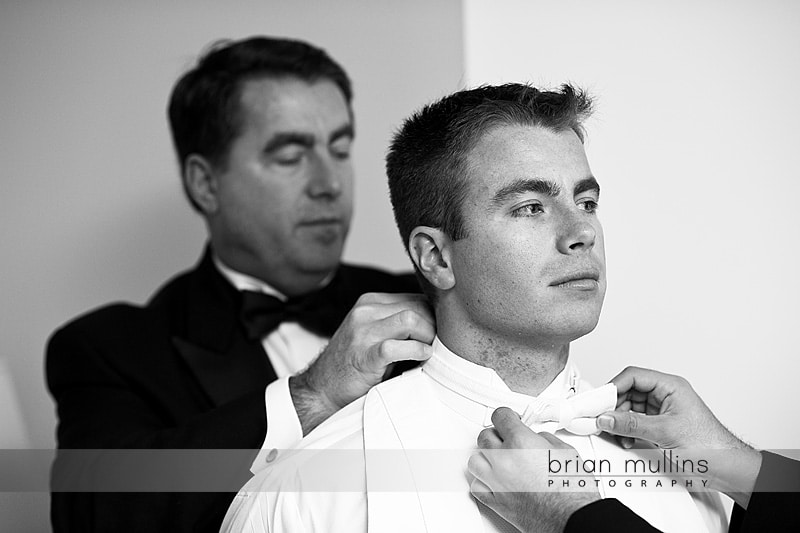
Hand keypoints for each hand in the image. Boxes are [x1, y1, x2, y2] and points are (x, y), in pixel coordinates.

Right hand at [290, 292, 434, 433]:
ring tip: (430, 350)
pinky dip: (416, 351)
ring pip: (409, 319)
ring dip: (427, 335)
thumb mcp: (375, 333)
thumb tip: (441, 323)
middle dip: (434, 325)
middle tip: (440, 344)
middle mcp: (365, 312)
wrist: (322, 389)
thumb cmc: (356, 364)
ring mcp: (362, 332)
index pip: (415, 297)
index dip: (434, 315)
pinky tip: (422, 358)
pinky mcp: (363, 355)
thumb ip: (400, 323)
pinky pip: (395, 347)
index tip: (441, 332)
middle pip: (416, 306)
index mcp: (370, 302)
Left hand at [468, 407, 599, 532]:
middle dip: (496, 435)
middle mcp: (504, 460)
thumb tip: (538, 438)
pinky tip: (494, 480)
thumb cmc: (572, 491)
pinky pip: (477, 486)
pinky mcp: (495, 502)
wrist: (571, 519)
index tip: (510, 419)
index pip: (500, 416)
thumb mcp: (566, 451)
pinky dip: (483, 481)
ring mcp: (497, 482)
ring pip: (475, 461)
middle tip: (507, 439)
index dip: (506, 415)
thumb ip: (545, 439)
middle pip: (484, 437)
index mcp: (521, 442)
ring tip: (499, 459)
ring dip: (486, 457)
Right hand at [597, 366, 760, 506]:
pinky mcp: (662, 424)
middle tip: (603, 419)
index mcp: (670, 386)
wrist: (728, 468)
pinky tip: (627, 440)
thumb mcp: (664, 433)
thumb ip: (632, 424)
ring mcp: (663, 410)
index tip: (599, 402)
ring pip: (630, 408)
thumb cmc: (710, 445)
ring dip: (621, 422)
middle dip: (615, 407)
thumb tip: (606, 418)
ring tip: (618, 434)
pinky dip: (628, 431)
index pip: (633, 376)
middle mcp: (666, 394)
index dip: (613, 387)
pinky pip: (636, 422)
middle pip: (629, 392)